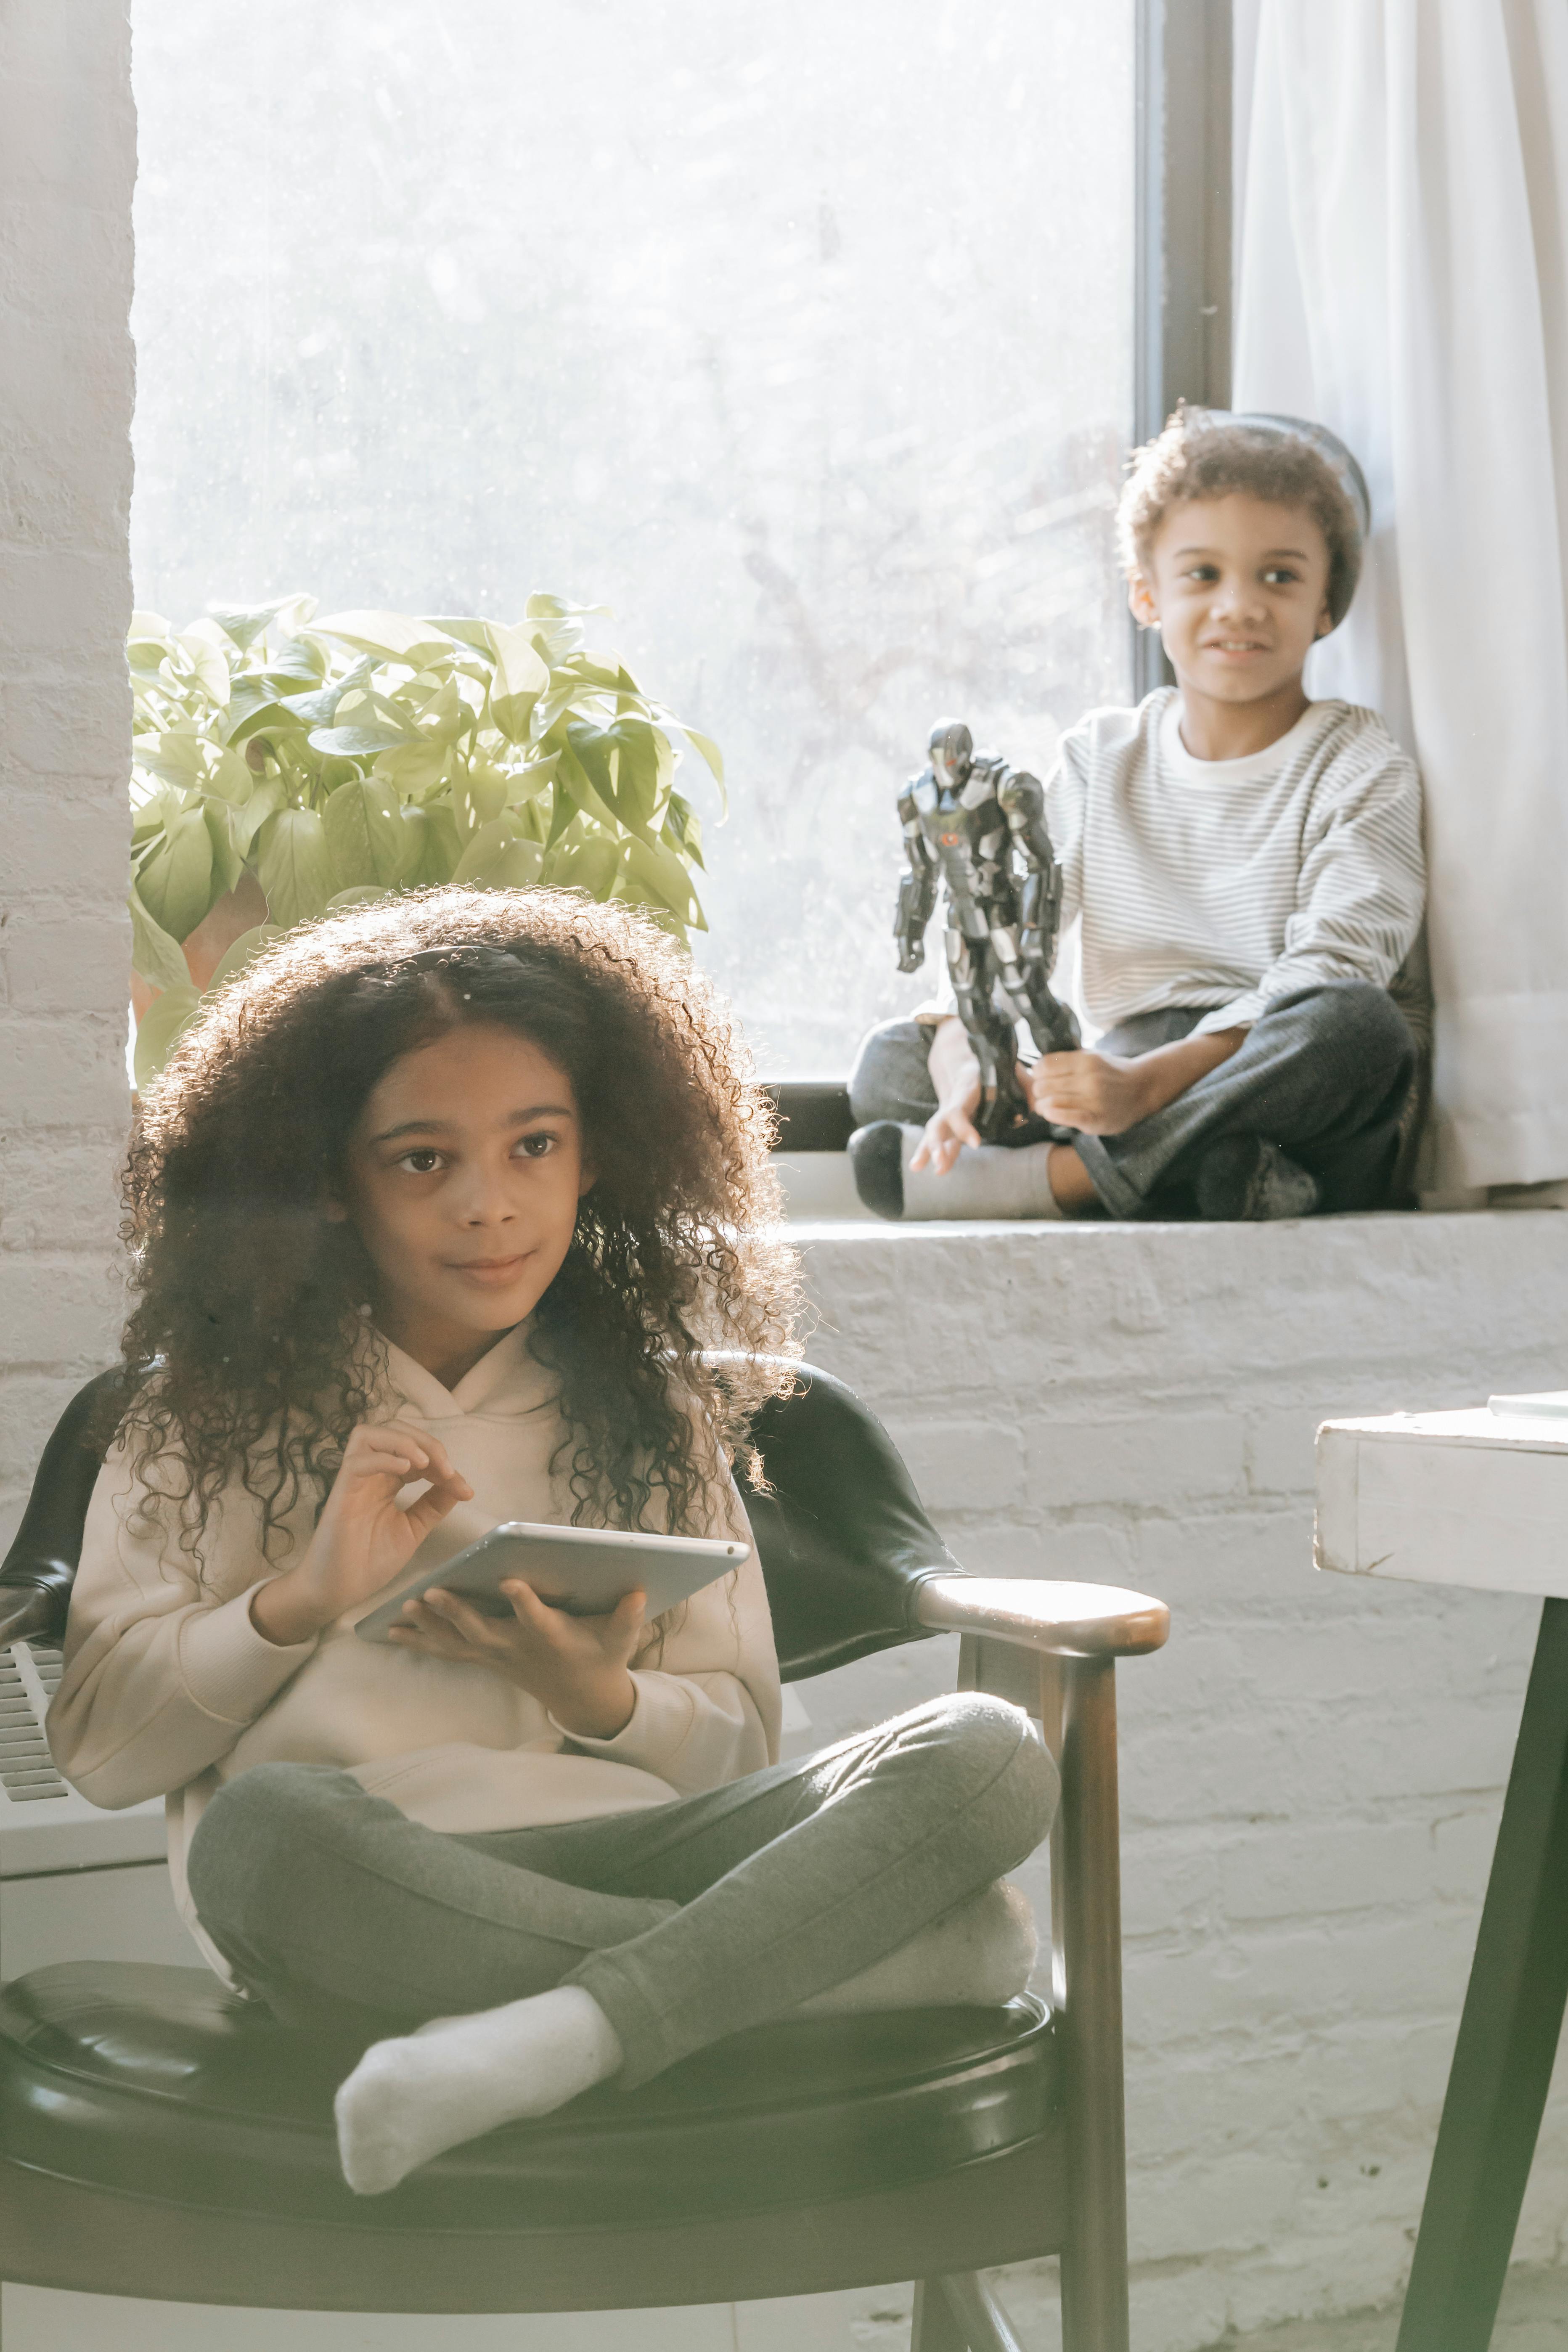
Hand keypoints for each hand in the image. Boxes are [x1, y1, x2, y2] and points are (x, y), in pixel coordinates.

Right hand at [250, 1422, 473, 1646]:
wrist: (339, 1590)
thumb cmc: (370, 1561)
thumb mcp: (413, 1529)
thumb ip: (433, 1505)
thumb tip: (462, 1485)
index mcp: (387, 1480)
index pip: (415, 1450)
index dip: (442, 1460)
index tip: (463, 1488)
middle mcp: (370, 1474)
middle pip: (394, 1430)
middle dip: (427, 1442)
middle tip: (447, 1470)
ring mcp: (353, 1480)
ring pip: (369, 1434)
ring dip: (403, 1441)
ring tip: (425, 1464)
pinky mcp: (340, 1492)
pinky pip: (357, 1461)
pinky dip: (384, 1457)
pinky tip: (406, 1470)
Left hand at [386, 1579, 644, 1740]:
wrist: (582, 1698)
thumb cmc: (602, 1658)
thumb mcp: (621, 1639)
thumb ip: (628, 1617)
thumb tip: (639, 1592)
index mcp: (551, 1638)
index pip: (536, 1618)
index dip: (524, 1602)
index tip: (510, 1581)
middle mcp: (518, 1648)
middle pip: (482, 1631)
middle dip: (456, 1613)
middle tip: (432, 1593)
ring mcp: (497, 1655)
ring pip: (457, 1641)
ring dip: (429, 1627)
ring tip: (403, 1609)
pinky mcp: (485, 1658)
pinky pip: (448, 1650)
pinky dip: (421, 1640)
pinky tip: (392, 1630)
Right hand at [911, 1019, 1030, 1174]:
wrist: (966, 1057)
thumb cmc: (992, 1067)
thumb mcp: (1008, 1070)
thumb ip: (1024, 1084)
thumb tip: (1038, 1105)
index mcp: (966, 1090)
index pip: (959, 1110)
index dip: (963, 1127)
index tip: (976, 1143)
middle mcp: (953, 1101)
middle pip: (938, 1123)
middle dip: (936, 1144)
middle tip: (939, 1164)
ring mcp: (947, 1112)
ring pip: (933, 1131)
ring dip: (927, 1150)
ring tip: (916, 1168)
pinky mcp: (948, 1122)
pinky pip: (939, 1138)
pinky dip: (930, 1152)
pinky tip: (921, 1168)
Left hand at [1026, 1029, 1245, 1134]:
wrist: (1143, 1088)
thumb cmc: (1110, 1073)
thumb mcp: (1090, 1058)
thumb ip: (1063, 1063)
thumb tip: (1028, 1070)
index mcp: (1085, 1060)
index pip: (1044, 1065)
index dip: (1037, 1073)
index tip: (1042, 1077)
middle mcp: (1089, 1078)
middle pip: (1043, 1085)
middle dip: (1038, 1091)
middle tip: (1044, 1094)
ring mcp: (1094, 1100)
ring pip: (1049, 1102)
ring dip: (1043, 1106)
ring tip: (1048, 1106)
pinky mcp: (1096, 1119)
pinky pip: (1064, 1117)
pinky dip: (1053, 1115)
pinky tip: (1053, 1113)